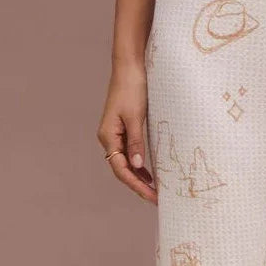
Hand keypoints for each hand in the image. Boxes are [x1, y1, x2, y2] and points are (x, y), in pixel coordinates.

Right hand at [97, 60, 156, 203]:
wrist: (130, 66)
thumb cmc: (132, 88)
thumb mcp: (136, 116)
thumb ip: (136, 142)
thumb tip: (138, 167)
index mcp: (108, 135)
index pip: (120, 169)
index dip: (136, 185)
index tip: (152, 197)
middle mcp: (109, 137)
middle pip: (122, 169)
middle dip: (138, 186)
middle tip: (157, 199)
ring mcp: (115, 134)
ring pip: (125, 163)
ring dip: (138, 178)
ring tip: (154, 191)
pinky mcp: (123, 129)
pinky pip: (129, 153)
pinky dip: (139, 166)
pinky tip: (149, 174)